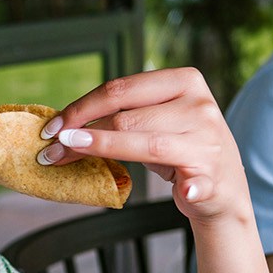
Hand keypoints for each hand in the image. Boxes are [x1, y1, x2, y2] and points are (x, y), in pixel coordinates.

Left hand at [36, 68, 248, 225]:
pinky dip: (192, 188)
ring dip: (101, 150)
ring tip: (65, 157)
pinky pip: (198, 182)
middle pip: (126, 116)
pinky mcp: (214, 178)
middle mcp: (200, 106)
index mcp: (184, 81)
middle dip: (80, 133)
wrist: (223, 189)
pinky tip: (187, 192)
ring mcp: (208, 142)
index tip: (52, 127)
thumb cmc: (179, 150)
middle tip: (50, 151)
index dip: (81, 107)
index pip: (121, 88)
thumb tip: (64, 122)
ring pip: (146, 143)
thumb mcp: (155, 122)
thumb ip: (123, 114)